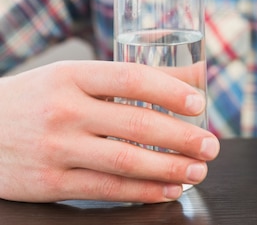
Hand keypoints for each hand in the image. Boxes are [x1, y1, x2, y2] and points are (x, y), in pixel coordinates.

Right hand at [0, 61, 219, 202]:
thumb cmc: (39, 98)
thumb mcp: (76, 76)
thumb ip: (133, 76)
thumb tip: (196, 73)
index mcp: (72, 75)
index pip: (131, 78)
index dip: (171, 91)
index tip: (199, 104)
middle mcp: (64, 110)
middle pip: (136, 123)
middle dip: (183, 137)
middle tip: (211, 145)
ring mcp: (56, 149)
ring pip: (126, 161)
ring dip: (170, 168)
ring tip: (198, 170)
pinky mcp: (50, 183)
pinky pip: (106, 189)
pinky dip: (143, 191)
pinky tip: (168, 189)